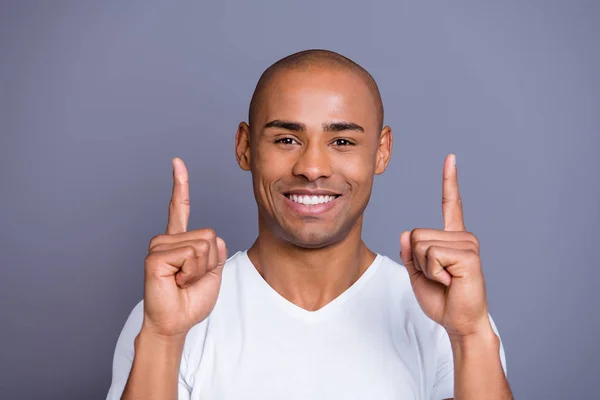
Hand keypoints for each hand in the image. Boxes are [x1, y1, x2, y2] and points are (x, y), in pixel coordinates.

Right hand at [141, 157, 227, 338]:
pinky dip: (191, 272)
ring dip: (200, 270)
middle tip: (190, 279)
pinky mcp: (155, 257)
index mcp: (179, 241)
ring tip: (182, 281)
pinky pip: (190, 255)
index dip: (180, 185)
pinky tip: (176, 281)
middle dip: (209, 263)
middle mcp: (167, 240)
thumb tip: (212, 237)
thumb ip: (215, 250)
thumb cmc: (191, 300)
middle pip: (210, 236)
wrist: (177, 322)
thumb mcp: (213, 271)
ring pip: (203, 246)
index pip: (180, 208)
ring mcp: (159, 247)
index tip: (177, 163)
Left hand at [399, 154, 489, 337]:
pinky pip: (431, 255)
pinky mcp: (468, 255)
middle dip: (417, 260)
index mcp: (452, 238)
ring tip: (445, 279)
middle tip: (438, 277)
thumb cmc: (442, 299)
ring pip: (420, 245)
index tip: (451, 159)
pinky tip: (450, 281)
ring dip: (425, 268)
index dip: (449, 181)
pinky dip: (433, 272)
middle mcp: (462, 236)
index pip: (451, 204)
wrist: (458, 322)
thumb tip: (406, 234)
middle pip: (416, 234)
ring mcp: (467, 244)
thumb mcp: (417, 273)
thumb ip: (410, 253)